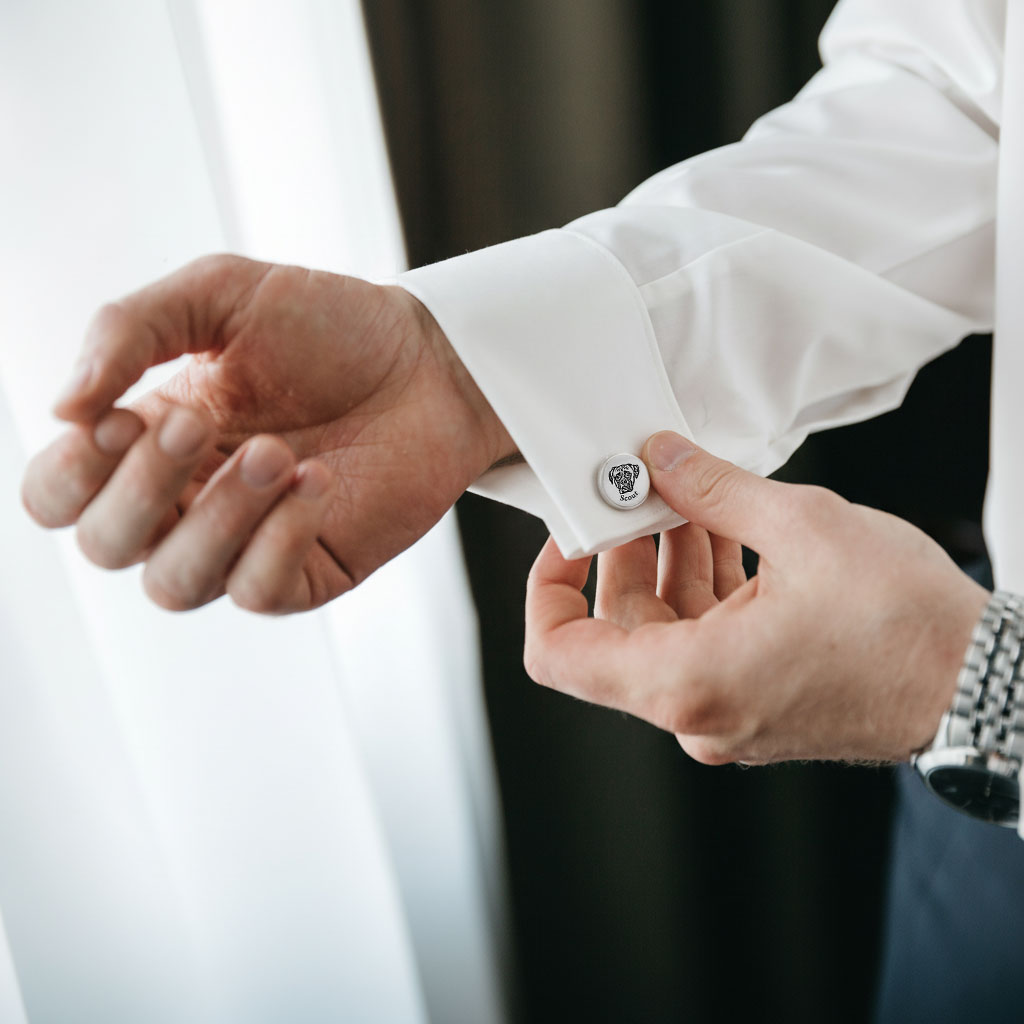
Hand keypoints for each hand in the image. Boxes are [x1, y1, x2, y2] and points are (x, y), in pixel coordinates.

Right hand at [21, 255, 512, 612]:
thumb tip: (61, 409)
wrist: (431, 359)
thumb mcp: (220, 295)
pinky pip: (258, 592)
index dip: (70, 474)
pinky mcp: (309, 571)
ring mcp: (247, 543)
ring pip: (175, 584)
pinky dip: (279, 540)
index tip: (123, 417)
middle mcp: (186, 502)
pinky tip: (318, 481)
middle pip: (107, 546)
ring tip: (276, 452)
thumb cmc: (328, 327)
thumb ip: (130, 330)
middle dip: (143, 487)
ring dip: (216, 518)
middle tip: (201, 421)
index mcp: (149, 440)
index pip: (59, 495)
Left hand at [524, 431, 989, 763]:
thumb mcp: (802, 527)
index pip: (558, 655)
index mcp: (687, 683)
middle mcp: (696, 712)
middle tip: (642, 489)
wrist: (986, 686)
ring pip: (664, 629)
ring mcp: (726, 712)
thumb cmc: (910, 629)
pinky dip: (707, 585)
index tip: (570, 536)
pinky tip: (729, 528)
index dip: (546, 589)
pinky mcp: (756, 700)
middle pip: (616, 627)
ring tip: (694, 496)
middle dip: (625, 550)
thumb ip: (712, 488)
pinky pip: (705, 639)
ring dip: (671, 560)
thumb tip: (660, 458)